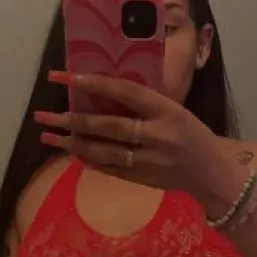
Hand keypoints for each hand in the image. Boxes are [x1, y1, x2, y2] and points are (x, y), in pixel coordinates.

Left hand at [35, 72, 237, 209]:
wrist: (212, 174)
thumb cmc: (192, 135)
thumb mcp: (175, 111)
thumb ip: (145, 104)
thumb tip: (103, 91)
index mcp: (166, 111)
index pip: (125, 92)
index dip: (94, 84)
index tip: (67, 77)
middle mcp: (156, 136)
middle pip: (107, 126)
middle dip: (72, 119)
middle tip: (44, 114)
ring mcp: (147, 161)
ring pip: (102, 151)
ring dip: (72, 143)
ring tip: (48, 136)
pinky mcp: (141, 179)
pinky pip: (108, 168)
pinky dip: (88, 159)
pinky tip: (70, 151)